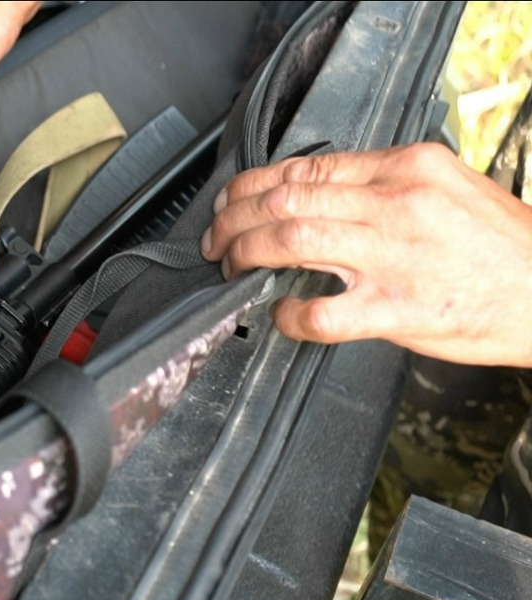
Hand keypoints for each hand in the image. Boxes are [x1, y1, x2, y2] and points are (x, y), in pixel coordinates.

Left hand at [201, 142, 531, 367]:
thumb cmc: (501, 247)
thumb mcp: (446, 188)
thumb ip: (382, 186)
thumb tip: (315, 194)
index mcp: (406, 169)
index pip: (308, 167)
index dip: (254, 184)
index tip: (233, 200)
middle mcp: (396, 204)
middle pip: (287, 198)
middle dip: (235, 217)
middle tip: (217, 236)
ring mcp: (395, 256)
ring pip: (291, 239)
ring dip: (246, 252)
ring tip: (231, 265)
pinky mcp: (397, 309)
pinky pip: (320, 312)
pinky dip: (287, 314)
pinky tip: (279, 313)